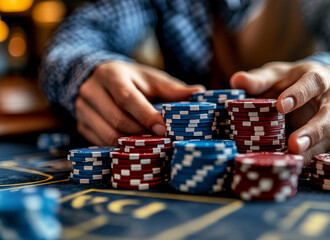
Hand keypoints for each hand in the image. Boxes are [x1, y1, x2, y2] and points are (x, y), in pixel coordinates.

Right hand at [76, 61, 204, 145]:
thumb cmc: (130, 79)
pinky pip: (100, 143)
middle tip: (162, 141)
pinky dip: (119, 148)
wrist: (94, 76)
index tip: (164, 129)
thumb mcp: (150, 78)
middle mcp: (92, 91)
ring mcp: (82, 109)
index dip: (146, 116)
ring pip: (107, 135)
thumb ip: (172, 88)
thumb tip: (199, 92)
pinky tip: (134, 148)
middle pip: (117, 120)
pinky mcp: (80, 124)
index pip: (127, 98)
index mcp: (111, 75)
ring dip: (131, 144)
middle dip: (142, 133)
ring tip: (150, 145)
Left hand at [230, 61, 329, 162]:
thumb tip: (237, 80)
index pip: (315, 82)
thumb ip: (259, 80)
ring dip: (313, 149)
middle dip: (313, 130)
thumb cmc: (291, 81)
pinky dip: (310, 157)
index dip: (300, 94)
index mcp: (322, 75)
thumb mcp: (276, 76)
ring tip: (294, 158)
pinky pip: (326, 149)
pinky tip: (295, 164)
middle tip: (293, 143)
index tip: (281, 106)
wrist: (314, 90)